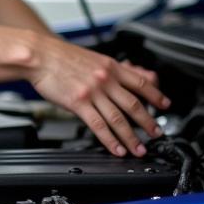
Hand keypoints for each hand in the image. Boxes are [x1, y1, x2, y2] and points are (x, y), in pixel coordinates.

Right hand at [28, 36, 169, 156]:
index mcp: (110, 67)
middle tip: (157, 134)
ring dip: (132, 137)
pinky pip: (98, 125)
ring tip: (139, 149)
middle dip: (149, 122)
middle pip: (134, 105)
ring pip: (118, 119)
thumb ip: (116, 68)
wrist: (39, 54)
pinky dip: (110, 140)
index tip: (165, 106)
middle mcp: (105, 80)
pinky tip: (117, 148)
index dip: (156, 96)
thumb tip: (137, 74)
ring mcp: (92, 92)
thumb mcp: (94, 57)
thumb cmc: (61, 55)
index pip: (141, 83)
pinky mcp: (78, 103)